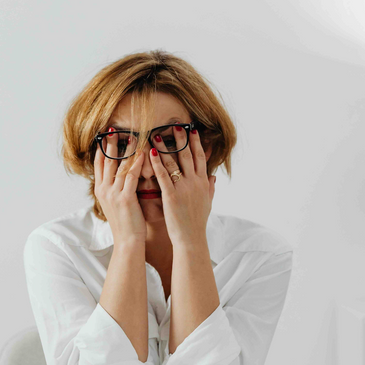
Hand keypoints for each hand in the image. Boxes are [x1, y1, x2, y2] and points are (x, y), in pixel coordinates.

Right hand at [94, 131, 146, 245]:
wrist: (127, 242)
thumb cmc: (125, 223)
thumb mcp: (114, 204)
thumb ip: (115, 187)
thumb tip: (119, 173)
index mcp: (100, 190)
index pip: (98, 164)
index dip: (101, 148)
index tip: (104, 135)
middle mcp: (104, 190)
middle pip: (106, 161)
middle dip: (110, 144)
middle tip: (113, 129)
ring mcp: (113, 194)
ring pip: (119, 166)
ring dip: (126, 149)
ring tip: (132, 135)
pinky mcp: (125, 198)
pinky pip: (131, 176)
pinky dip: (137, 163)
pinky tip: (143, 153)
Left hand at [149, 127, 215, 245]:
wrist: (191, 239)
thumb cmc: (197, 222)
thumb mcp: (208, 203)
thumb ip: (210, 187)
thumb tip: (213, 175)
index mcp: (203, 183)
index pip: (200, 157)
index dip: (196, 143)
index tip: (192, 130)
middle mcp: (195, 182)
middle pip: (188, 155)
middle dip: (182, 139)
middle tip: (176, 124)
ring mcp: (183, 188)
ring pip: (174, 162)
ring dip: (165, 146)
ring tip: (156, 134)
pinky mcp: (171, 196)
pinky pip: (163, 175)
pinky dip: (157, 163)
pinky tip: (151, 152)